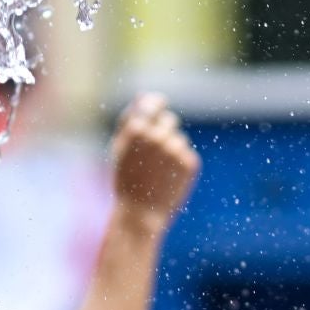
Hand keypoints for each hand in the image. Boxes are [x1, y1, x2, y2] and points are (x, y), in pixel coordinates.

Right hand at [111, 92, 199, 225]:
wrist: (139, 214)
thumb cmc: (127, 180)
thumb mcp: (120, 149)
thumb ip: (130, 119)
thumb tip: (143, 95)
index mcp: (137, 131)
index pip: (154, 104)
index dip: (156, 105)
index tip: (157, 108)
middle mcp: (157, 136)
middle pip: (169, 120)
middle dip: (162, 132)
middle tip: (152, 155)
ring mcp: (174, 149)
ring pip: (178, 139)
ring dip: (170, 151)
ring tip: (157, 172)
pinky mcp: (189, 163)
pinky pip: (186, 155)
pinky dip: (178, 165)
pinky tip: (167, 180)